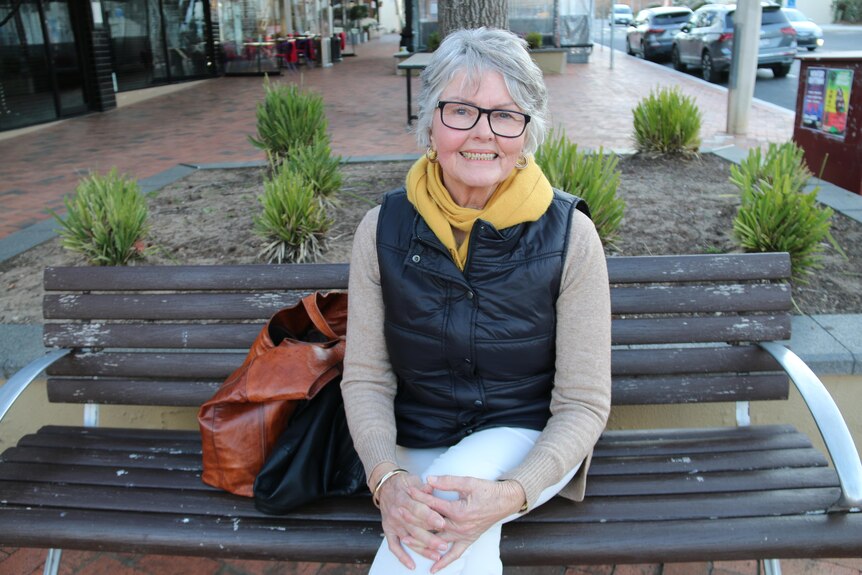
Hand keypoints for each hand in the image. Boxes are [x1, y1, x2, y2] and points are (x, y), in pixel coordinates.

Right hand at [374, 467, 448, 568]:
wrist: (385, 485)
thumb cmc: (404, 484)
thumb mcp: (414, 481)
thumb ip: (424, 488)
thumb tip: (434, 487)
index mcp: (404, 498)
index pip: (418, 509)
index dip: (430, 516)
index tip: (442, 523)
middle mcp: (397, 512)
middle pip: (414, 527)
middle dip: (430, 537)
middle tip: (443, 545)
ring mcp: (393, 523)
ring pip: (407, 539)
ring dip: (422, 549)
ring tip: (436, 555)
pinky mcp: (388, 530)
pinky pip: (393, 546)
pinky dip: (402, 556)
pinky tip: (411, 565)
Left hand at [411, 475, 525, 572]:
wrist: (505, 501)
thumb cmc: (488, 490)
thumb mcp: (468, 482)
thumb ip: (448, 482)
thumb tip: (430, 479)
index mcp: (459, 511)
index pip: (433, 505)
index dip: (420, 497)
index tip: (408, 492)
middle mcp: (460, 527)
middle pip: (432, 525)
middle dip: (414, 519)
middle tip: (399, 515)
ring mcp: (464, 536)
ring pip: (438, 541)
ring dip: (422, 541)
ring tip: (406, 540)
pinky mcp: (469, 540)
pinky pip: (455, 554)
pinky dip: (443, 562)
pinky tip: (432, 569)